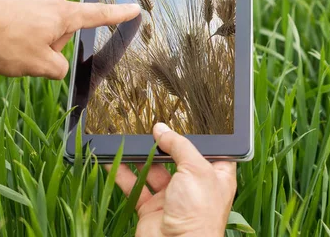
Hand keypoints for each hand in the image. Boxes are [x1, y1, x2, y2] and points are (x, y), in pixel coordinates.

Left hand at [0, 0, 140, 78]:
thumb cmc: (0, 39)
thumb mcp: (36, 66)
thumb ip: (58, 69)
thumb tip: (59, 65)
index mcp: (62, 15)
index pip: (98, 14)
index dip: (118, 14)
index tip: (135, 8)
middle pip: (59, 25)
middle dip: (47, 41)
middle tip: (24, 53)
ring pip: (35, 19)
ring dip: (25, 32)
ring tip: (3, 42)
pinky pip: (14, 10)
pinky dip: (8, 23)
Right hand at [109, 123, 236, 236]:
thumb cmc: (199, 209)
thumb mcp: (195, 168)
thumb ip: (179, 145)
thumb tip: (161, 129)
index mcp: (216, 175)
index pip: (208, 149)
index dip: (197, 136)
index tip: (184, 120)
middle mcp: (195, 185)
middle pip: (178, 158)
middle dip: (164, 144)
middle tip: (150, 126)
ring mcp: (173, 197)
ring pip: (154, 171)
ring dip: (141, 157)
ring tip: (129, 138)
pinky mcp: (152, 208)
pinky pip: (136, 187)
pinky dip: (123, 174)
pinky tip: (113, 160)